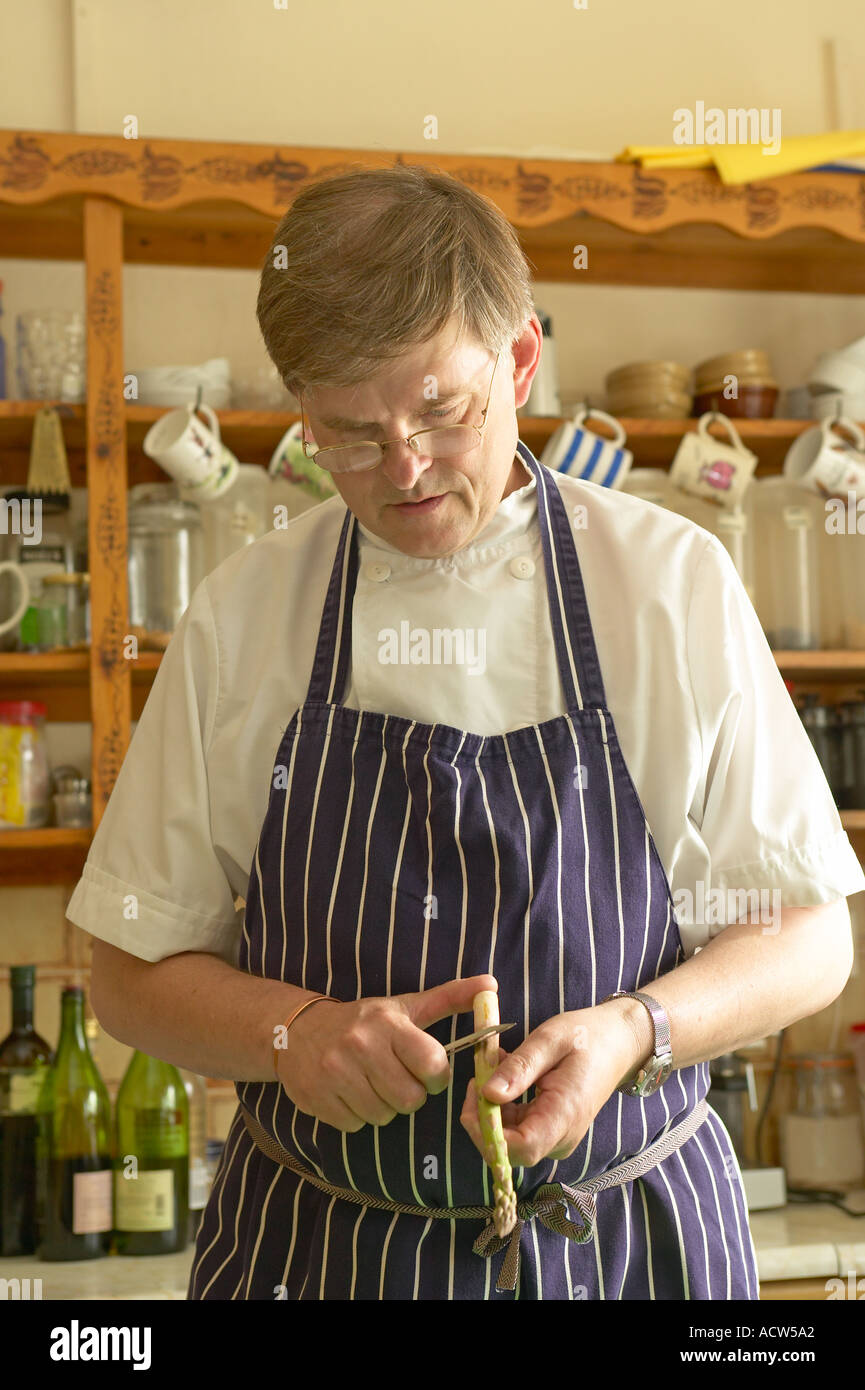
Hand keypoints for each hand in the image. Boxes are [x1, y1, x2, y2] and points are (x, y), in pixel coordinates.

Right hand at [275, 974, 496, 1131]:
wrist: (296, 1030)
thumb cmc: (362, 1021)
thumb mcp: (405, 1006)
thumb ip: (449, 998)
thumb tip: (491, 984)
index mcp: (388, 1024)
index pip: (433, 1065)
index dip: (436, 1075)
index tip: (427, 1070)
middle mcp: (360, 1047)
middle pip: (410, 1100)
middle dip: (409, 1094)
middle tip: (396, 1078)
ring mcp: (335, 1074)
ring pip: (383, 1116)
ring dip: (383, 1107)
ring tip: (371, 1084)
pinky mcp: (316, 1098)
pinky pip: (354, 1125)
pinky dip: (356, 1116)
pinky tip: (349, 1093)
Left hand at [459, 1002, 645, 1166]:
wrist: (618, 1043)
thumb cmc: (587, 1037)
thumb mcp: (550, 1040)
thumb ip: (520, 1068)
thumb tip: (488, 1094)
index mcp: (564, 1116)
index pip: (519, 1149)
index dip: (487, 1131)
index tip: (474, 1093)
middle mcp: (560, 1137)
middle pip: (507, 1149)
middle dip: (482, 1115)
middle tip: (478, 1073)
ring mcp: (555, 1138)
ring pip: (507, 1138)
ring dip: (491, 1106)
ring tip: (495, 1064)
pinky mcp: (550, 1132)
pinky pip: (516, 1128)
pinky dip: (503, 1105)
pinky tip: (506, 1074)